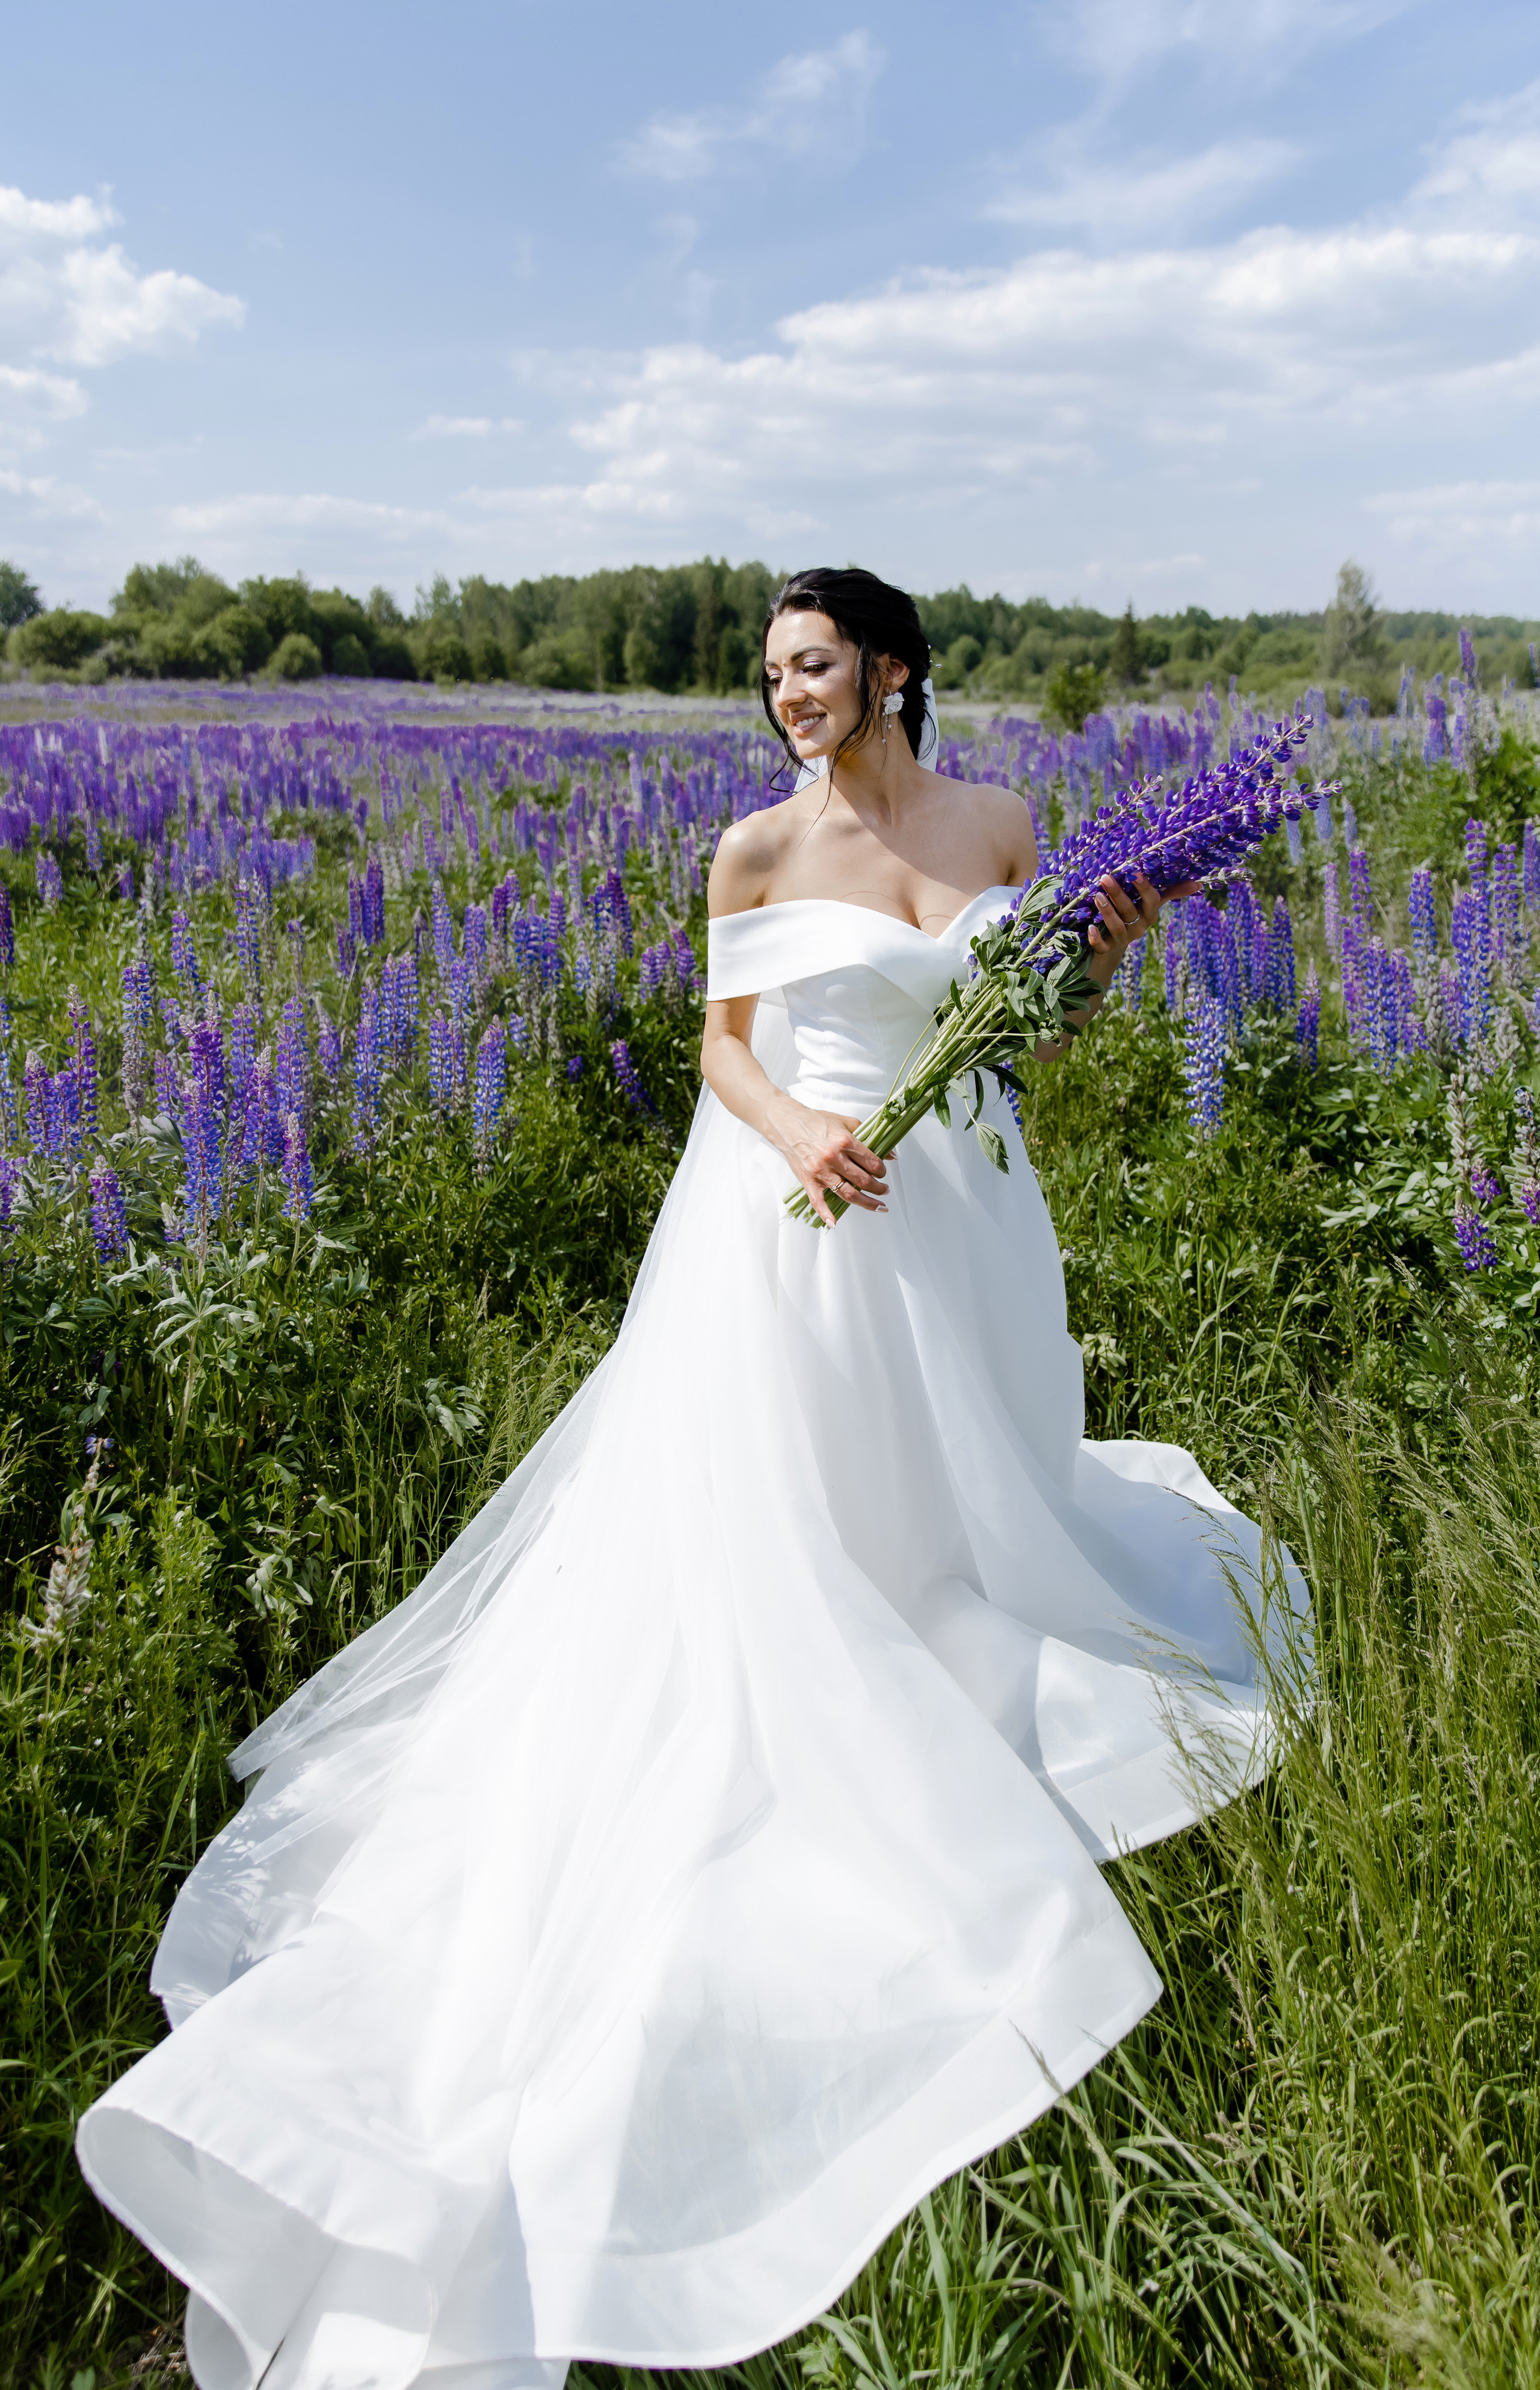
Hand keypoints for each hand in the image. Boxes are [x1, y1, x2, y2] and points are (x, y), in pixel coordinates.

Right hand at [767, 1098, 888, 1225]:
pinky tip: (834, 1223)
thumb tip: (890, 1154)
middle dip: (879, 1188)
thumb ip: (868, 1136)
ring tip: (878, 1206)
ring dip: (867, 1203)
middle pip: (864, 1181)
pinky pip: (818, 1201)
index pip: (872, 1163)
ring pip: (849, 1194)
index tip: (883, 1173)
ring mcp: (821, 1171)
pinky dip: (826, 1214)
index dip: (882, 1171)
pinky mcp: (808, 1180)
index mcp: (845, 1141)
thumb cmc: (816, 1122)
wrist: (788, 1123)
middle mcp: (834, 1157)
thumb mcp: (846, 1122)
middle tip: (884, 1190)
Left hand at [1086, 871, 1199, 962]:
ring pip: (1117, 927)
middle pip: (1130, 910)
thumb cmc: (1133, 917)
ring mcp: (1123, 939)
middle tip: (1106, 877)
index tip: (1135, 872)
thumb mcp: (1150, 905)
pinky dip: (1096, 939)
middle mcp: (1138, 927)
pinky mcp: (1107, 950)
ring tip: (1097, 896)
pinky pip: (1102, 947)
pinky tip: (1091, 928)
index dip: (1144, 887)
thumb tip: (1198, 883)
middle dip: (1118, 894)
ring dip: (1107, 912)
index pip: (1151, 899)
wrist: (1112, 950)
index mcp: (1149, 913)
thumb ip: (1171, 892)